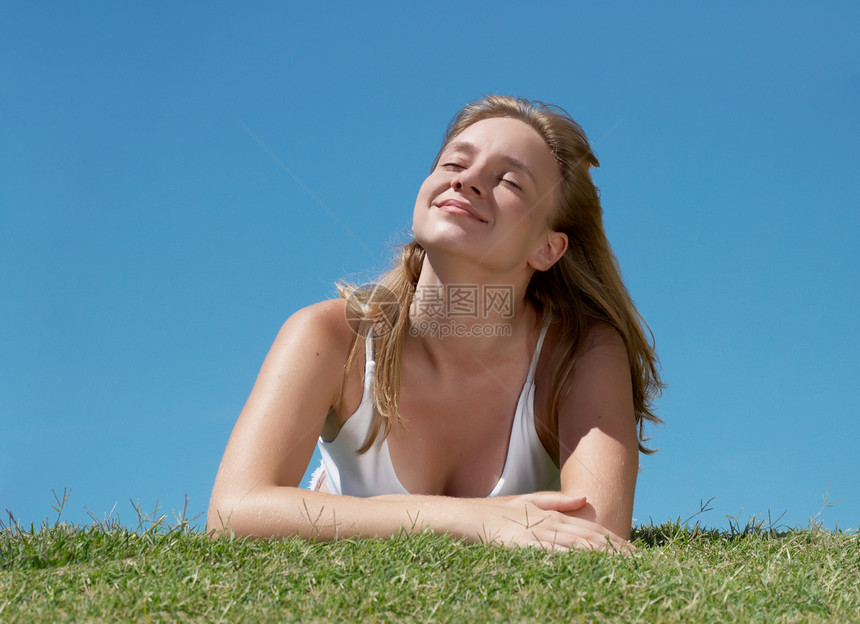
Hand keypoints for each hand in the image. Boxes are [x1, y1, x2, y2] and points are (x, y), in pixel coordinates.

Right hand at [472, 493, 632, 553]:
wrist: (465, 516)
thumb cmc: (494, 513)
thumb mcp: (527, 502)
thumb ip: (556, 501)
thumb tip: (584, 498)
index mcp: (552, 514)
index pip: (590, 528)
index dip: (614, 539)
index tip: (634, 550)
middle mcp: (549, 523)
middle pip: (590, 537)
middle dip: (616, 550)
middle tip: (640, 561)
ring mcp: (537, 535)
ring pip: (577, 546)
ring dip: (601, 555)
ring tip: (624, 565)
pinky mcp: (523, 546)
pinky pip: (553, 555)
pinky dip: (572, 560)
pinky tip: (587, 566)